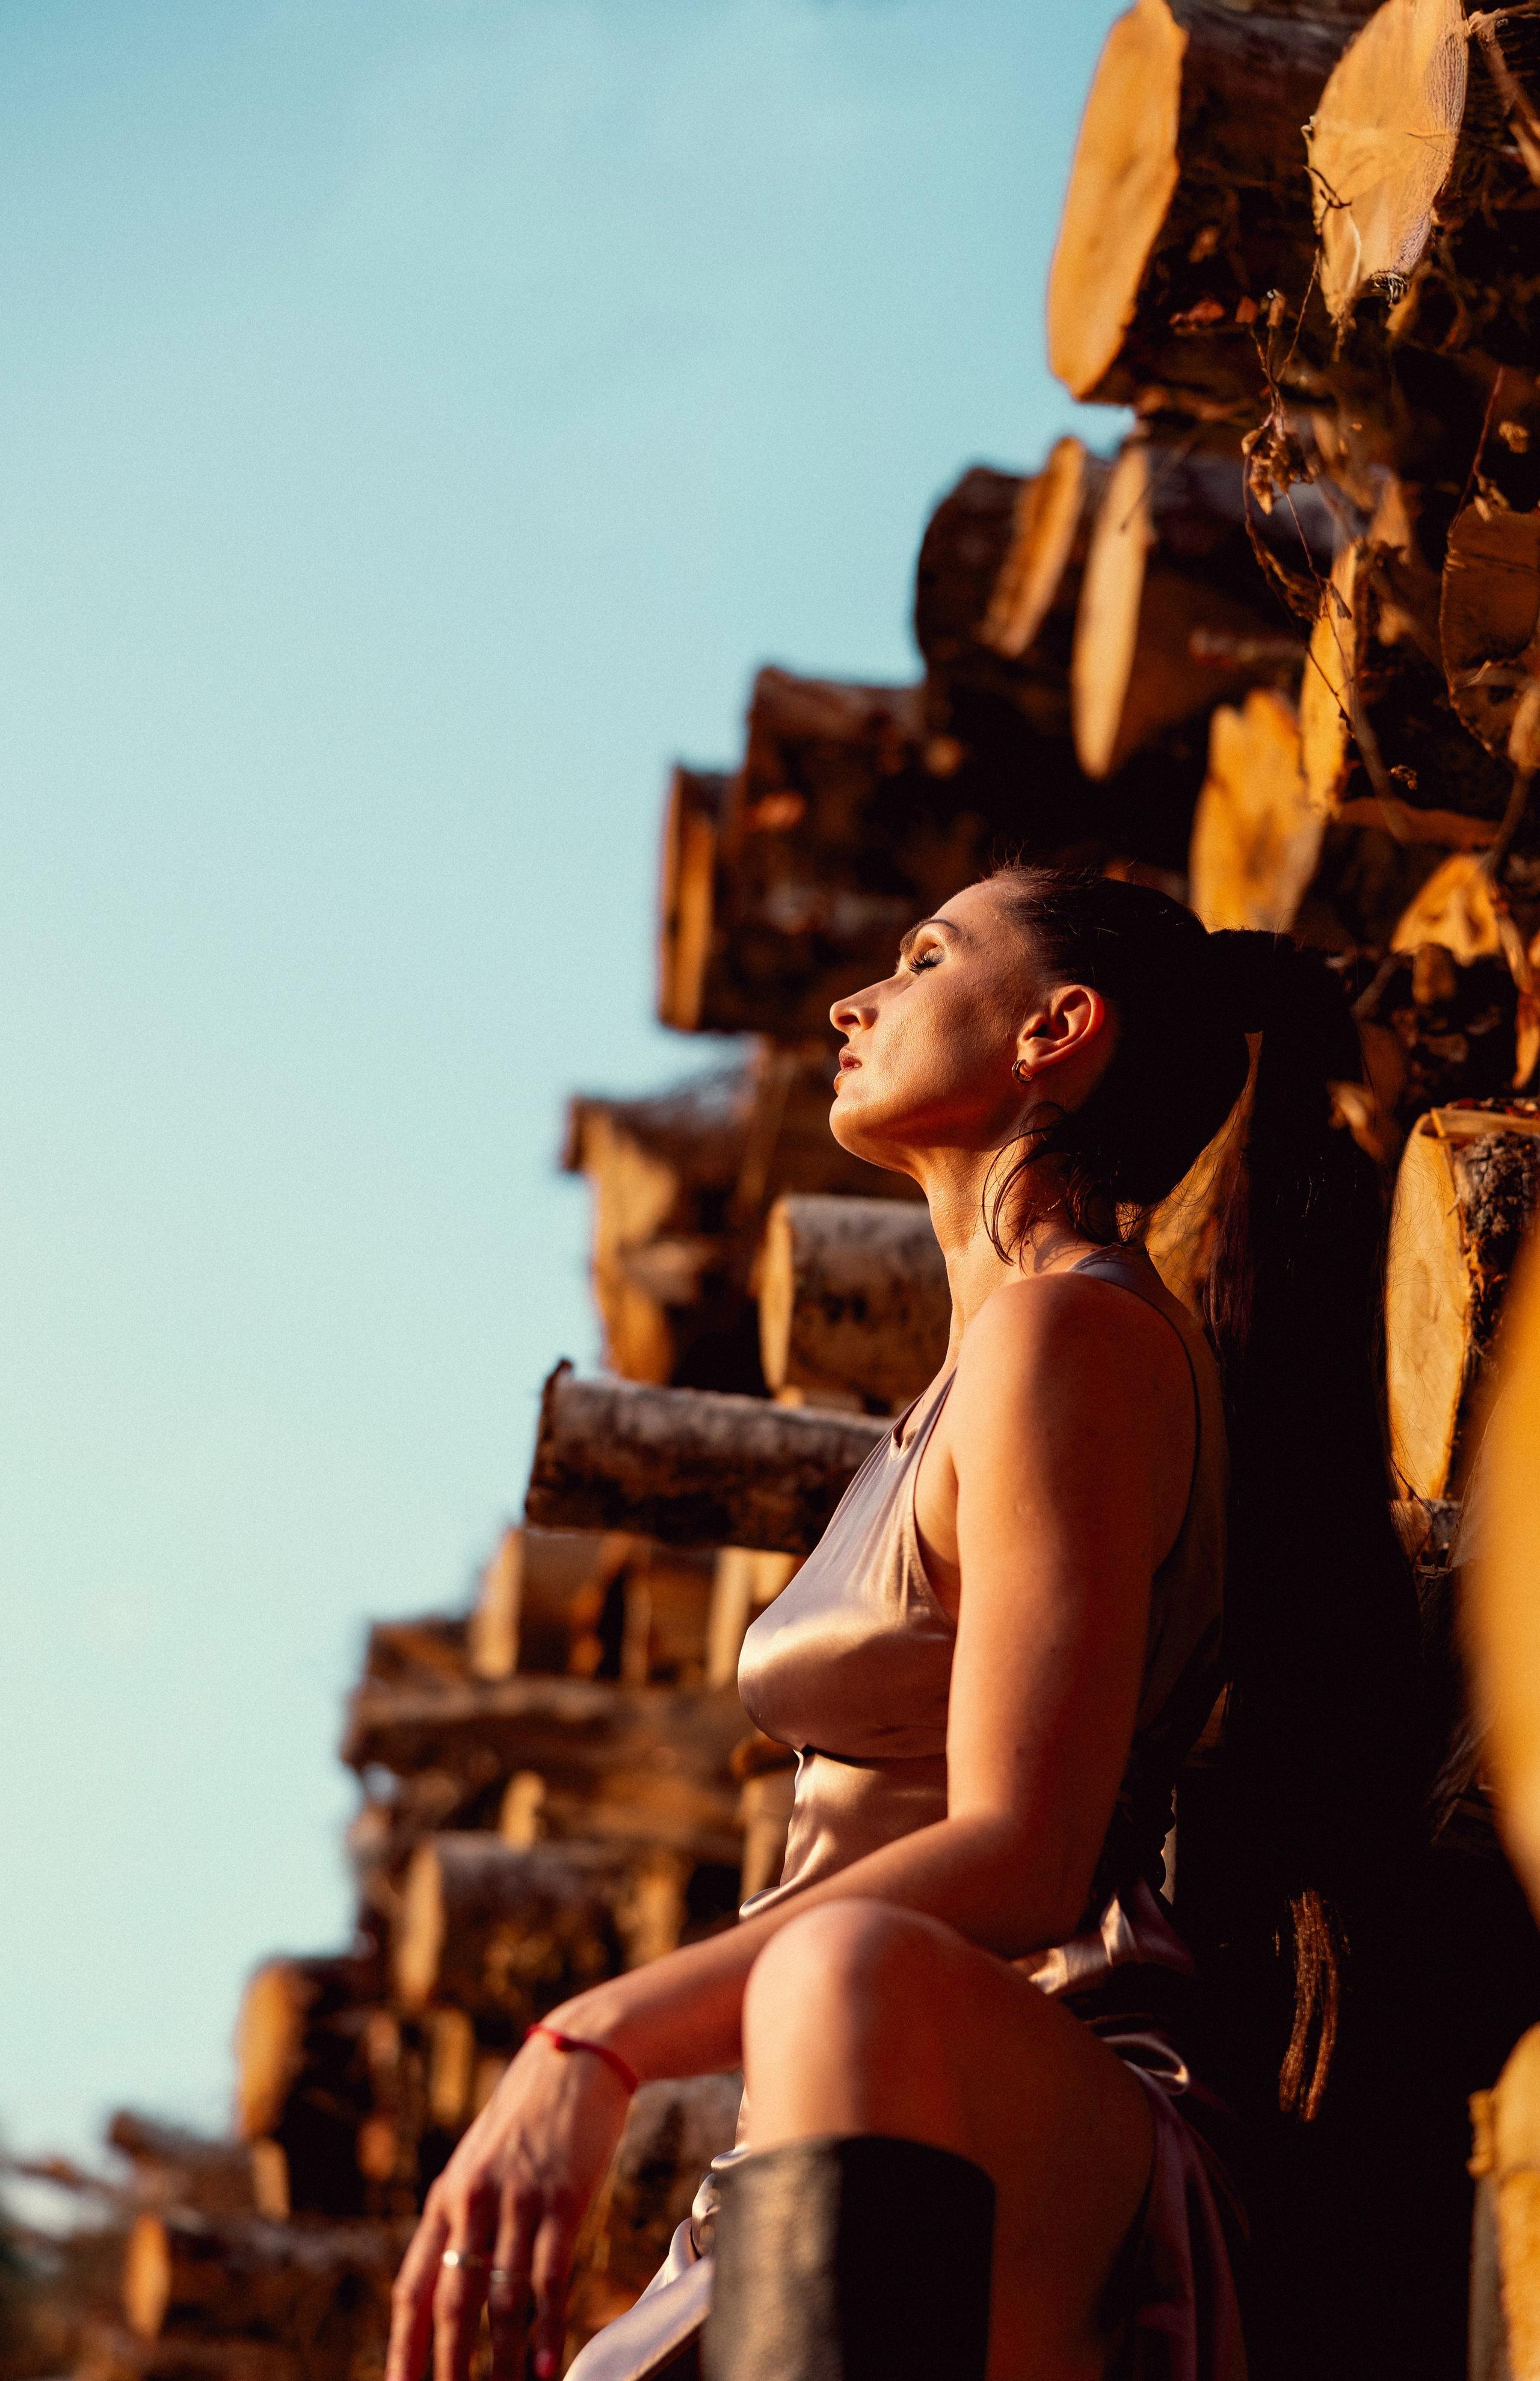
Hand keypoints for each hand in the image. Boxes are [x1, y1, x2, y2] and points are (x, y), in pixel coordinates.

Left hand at [386, 2030, 633, 2380]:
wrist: (577, 2059)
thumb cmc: (529, 2119)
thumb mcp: (481, 2164)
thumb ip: (465, 2219)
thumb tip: (450, 2285)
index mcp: (446, 2198)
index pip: (413, 2288)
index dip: (403, 2347)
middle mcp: (474, 2202)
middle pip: (452, 2303)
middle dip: (448, 2367)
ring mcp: (519, 2201)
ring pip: (502, 2300)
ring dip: (502, 2361)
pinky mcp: (563, 2199)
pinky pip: (550, 2277)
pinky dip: (546, 2328)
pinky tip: (545, 2366)